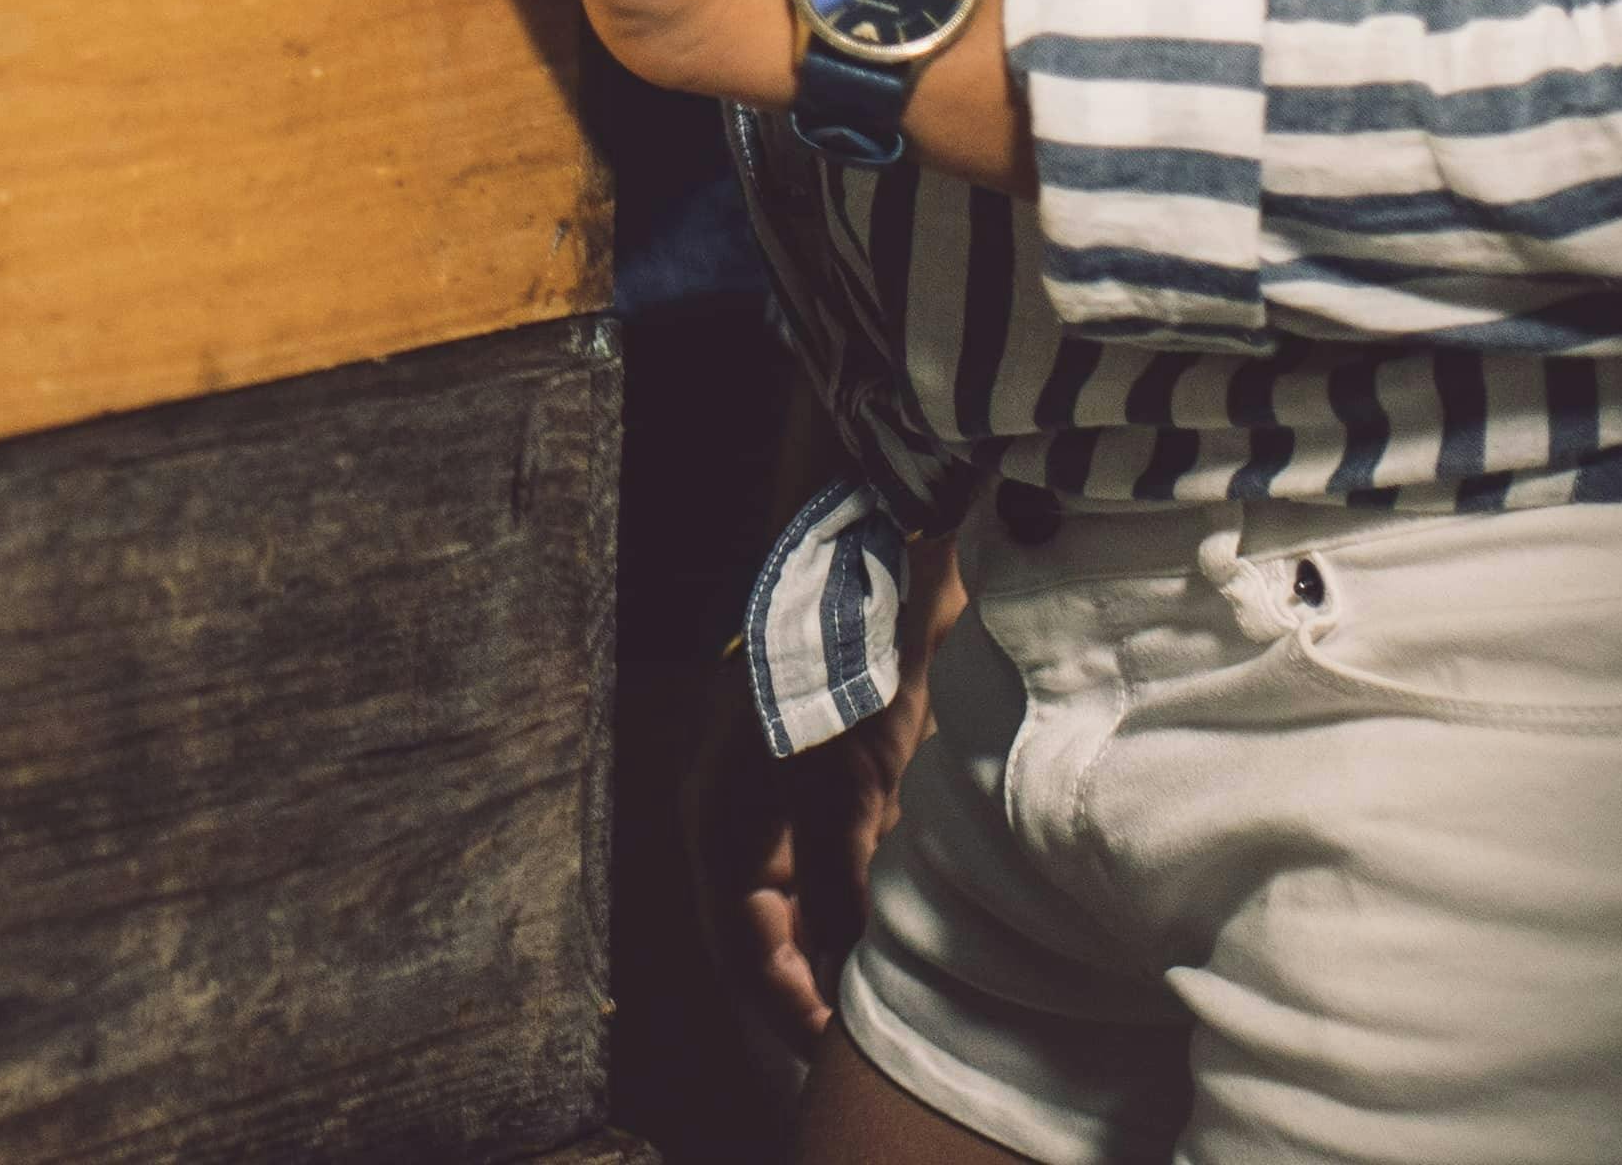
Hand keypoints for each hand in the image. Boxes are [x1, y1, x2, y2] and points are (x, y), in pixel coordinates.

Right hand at [732, 547, 971, 1043]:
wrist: (872, 564)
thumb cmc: (832, 678)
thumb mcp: (840, 798)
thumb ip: (841, 894)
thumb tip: (844, 981)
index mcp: (720, 823)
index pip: (741, 945)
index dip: (784, 1006)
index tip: (830, 1057)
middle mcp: (745, 813)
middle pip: (768, 926)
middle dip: (807, 983)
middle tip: (857, 1036)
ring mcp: (791, 790)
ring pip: (807, 893)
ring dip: (837, 940)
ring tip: (884, 991)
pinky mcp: (839, 768)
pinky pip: (842, 856)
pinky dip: (865, 894)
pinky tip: (901, 919)